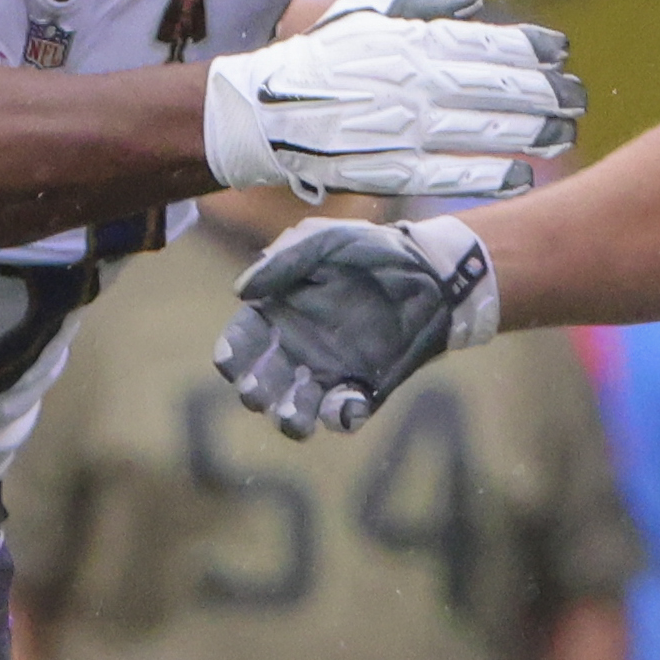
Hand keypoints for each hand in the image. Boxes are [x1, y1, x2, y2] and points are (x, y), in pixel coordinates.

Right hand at [201, 0, 583, 203]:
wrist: (261, 113)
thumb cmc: (316, 60)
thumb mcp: (363, 14)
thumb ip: (423, 5)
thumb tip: (476, 4)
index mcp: (410, 40)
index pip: (488, 42)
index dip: (533, 50)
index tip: (564, 56)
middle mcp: (413, 80)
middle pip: (496, 86)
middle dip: (545, 93)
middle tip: (579, 100)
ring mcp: (402, 125)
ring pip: (483, 128)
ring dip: (530, 133)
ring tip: (565, 136)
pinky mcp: (389, 167)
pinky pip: (450, 172)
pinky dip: (489, 175)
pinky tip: (522, 176)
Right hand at [215, 213, 500, 434]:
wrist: (431, 272)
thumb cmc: (373, 249)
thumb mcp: (325, 240)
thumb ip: (283, 260)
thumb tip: (241, 291)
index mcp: (278, 312)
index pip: (242, 339)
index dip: (231, 353)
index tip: (228, 361)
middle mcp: (296, 347)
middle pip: (262, 382)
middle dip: (255, 392)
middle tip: (258, 393)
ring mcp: (329, 372)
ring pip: (295, 408)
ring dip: (289, 417)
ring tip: (294, 419)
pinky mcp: (364, 389)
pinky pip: (343, 414)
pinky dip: (339, 418)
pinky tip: (345, 405)